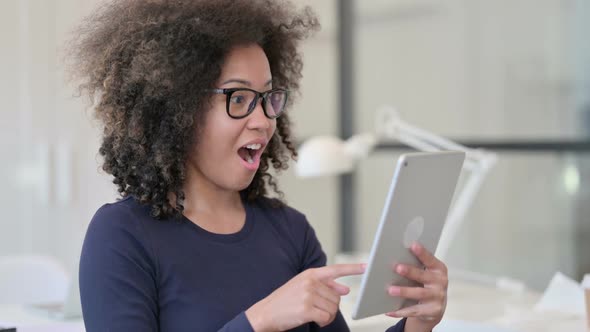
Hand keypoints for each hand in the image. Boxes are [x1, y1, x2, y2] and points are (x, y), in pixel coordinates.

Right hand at [245, 263, 364, 331]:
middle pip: (337, 297)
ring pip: (333, 308)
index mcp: (310, 274)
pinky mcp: (306, 309)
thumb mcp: (303, 287)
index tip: (367, 267)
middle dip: (330, 306)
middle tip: (317, 309)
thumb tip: (346, 289)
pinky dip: (323, 322)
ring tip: (313, 314)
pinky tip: (314, 321)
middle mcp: (310, 282)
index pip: (335, 269)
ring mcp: (308, 295)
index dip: (353, 269)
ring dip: (327, 316)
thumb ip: (325, 286)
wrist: (265, 313)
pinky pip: (326, 317)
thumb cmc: (285, 301)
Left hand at [385, 242, 447, 330]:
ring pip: (419, 293)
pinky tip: (389, 311)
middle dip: (410, 271)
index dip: (422, 253)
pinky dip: (401, 311)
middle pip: (423, 276)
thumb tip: (382, 261)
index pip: (430, 260)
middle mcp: (440, 282)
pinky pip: (414, 311)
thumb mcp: (424, 273)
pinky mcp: (432, 311)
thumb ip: (412, 264)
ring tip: (390, 290)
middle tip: (397, 267)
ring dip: (404, 291)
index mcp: (438, 269)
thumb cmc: (425, 284)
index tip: (413, 245)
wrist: (435, 307)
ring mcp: (437, 297)